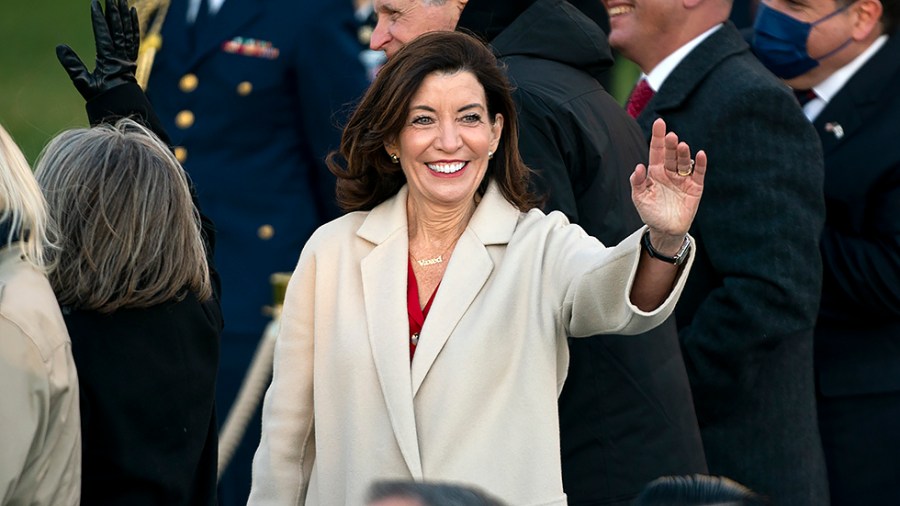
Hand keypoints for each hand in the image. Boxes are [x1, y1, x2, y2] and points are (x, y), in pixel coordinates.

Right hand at [56, 0, 139, 100]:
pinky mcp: (132, 57)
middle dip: (114, 11)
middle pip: (118, 29)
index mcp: (109, 59)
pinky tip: (132, 12)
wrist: (121, 105)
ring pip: (127, 31)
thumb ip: (72, 66)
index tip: (95, 3)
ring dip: (124, 14)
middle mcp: (121, 55)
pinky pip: (134, 38)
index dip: (99, 18)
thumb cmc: (102, 96)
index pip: (104, 34)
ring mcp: (128, 56)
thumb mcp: (83, 83)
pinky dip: (133, 24)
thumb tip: (60, 47)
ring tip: (123, 0)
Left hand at [631, 118, 705, 253]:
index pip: (657, 151)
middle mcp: (670, 172)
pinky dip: (700, 164)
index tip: (659, 122)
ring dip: (683, 154)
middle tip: (671, 136)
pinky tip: (700, 155)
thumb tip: (639, 166)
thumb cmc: (651, 213)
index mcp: (655, 172)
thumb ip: (638, 183)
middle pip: (671, 154)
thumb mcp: (640, 198)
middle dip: (671, 145)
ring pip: (684, 162)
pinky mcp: (695, 187)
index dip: (658, 137)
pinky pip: (698, 173)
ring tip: (682, 146)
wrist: (665, 230)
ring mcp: (683, 179)